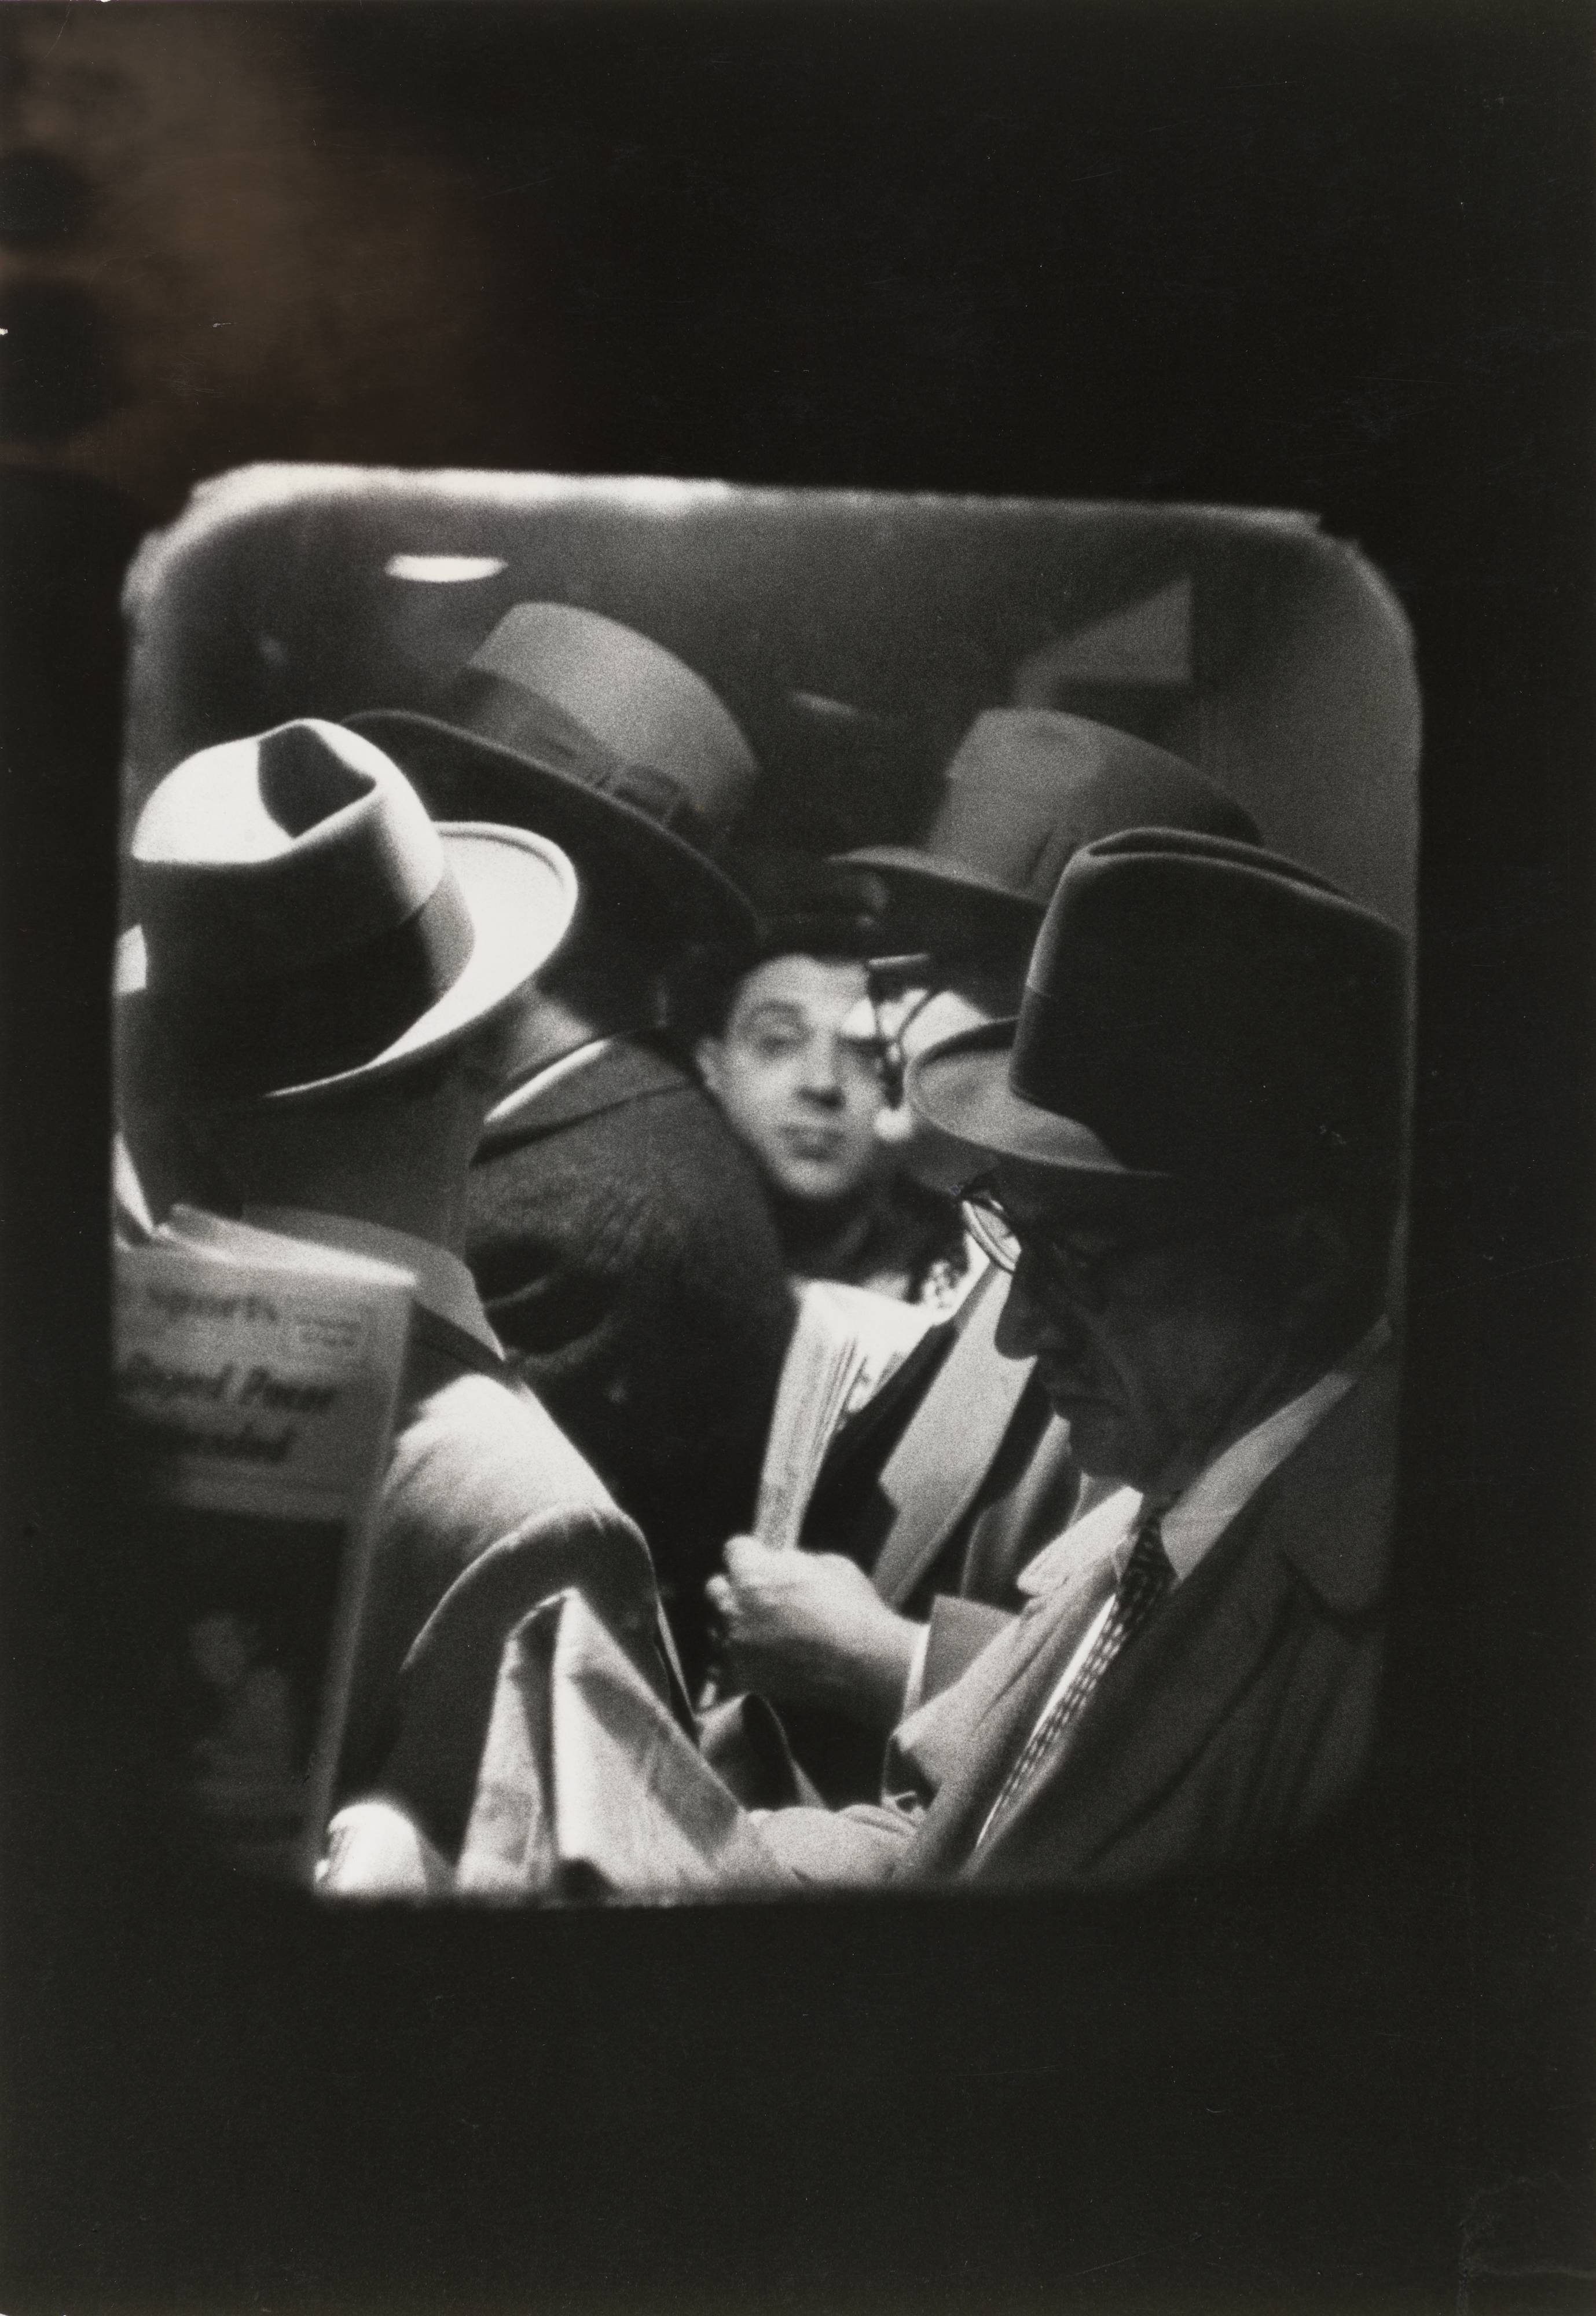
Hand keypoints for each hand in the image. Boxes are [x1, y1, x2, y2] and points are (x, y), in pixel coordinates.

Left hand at [704, 1535, 918, 1730]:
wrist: (864, 1664)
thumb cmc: (852, 1610)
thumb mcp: (830, 1565)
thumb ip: (793, 1561)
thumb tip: (781, 1564)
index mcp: (754, 1572)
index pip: (734, 1549)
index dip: (751, 1554)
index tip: (761, 1560)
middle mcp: (735, 1607)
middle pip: (717, 1587)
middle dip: (736, 1588)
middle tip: (760, 1596)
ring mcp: (735, 1645)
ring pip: (717, 1626)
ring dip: (734, 1624)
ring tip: (762, 1631)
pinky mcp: (741, 1677)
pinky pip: (719, 1665)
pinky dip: (733, 1660)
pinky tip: (755, 1657)